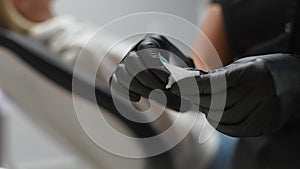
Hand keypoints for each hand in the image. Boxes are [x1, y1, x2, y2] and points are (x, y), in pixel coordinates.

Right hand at [110, 34, 192, 111]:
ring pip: (123, 73)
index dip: (156, 66)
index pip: (147, 50)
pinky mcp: (119, 76)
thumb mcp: (184, 67)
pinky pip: (115, 83)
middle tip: (164, 93)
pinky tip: (139, 99)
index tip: (169, 79)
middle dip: (149, 81)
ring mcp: (125, 63)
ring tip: (156, 97)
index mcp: (152, 41)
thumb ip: (184, 76)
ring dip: (140, 89)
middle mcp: (135, 50)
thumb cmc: (178, 69)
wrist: (171, 75)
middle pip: (133, 62)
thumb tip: (185, 92)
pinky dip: (126, 92)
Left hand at [171, 54, 299, 136]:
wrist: (296, 81)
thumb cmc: (265, 70)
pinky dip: (220, 124)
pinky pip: (235, 129)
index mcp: (251, 73)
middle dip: (196, 99)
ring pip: (223, 118)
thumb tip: (192, 81)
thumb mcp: (243, 65)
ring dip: (207, 112)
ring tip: (201, 104)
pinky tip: (214, 116)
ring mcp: (265, 111)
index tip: (177, 86)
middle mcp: (259, 92)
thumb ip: (219, 76)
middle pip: (216, 102)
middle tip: (185, 94)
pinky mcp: (267, 124)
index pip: (214, 83)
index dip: (192, 86)